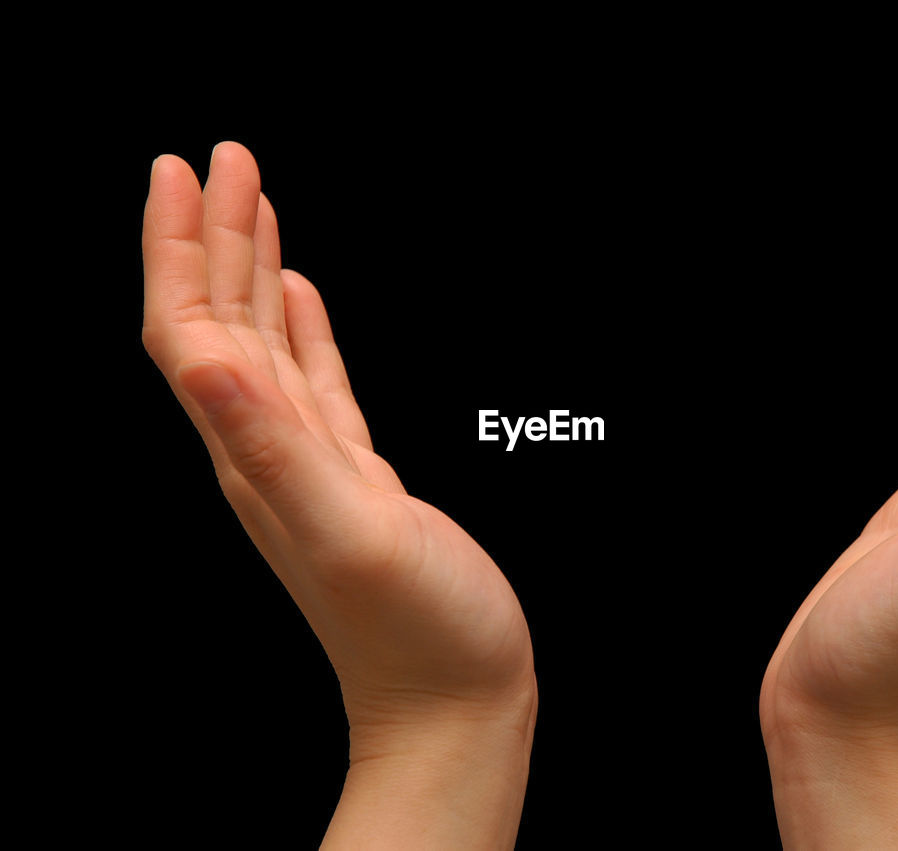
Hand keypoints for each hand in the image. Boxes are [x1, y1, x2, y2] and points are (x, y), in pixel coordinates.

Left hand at [142, 142, 535, 847]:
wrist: (454, 698)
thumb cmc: (417, 632)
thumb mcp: (345, 531)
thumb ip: (270, 445)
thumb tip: (197, 354)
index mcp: (255, 453)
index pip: (192, 330)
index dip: (179, 248)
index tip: (186, 170)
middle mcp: (268, 452)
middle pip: (219, 321)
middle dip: (213, 234)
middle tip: (224, 157)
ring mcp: (311, 464)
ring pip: (263, 344)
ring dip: (250, 269)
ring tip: (253, 204)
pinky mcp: (355, 477)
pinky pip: (314, 381)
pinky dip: (301, 328)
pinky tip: (301, 297)